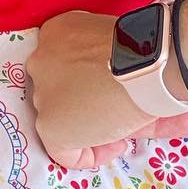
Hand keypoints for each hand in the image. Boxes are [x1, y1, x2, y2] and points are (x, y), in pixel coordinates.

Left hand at [26, 10, 187, 169]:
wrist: (146, 68)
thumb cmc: (140, 50)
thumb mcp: (113, 45)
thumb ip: (102, 59)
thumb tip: (116, 78)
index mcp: (55, 34)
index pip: (63, 62)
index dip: (86, 78)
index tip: (108, 87)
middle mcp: (40, 62)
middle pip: (60, 89)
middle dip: (87, 100)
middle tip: (116, 108)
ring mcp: (43, 95)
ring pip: (63, 118)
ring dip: (92, 126)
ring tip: (124, 128)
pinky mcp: (51, 127)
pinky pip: (63, 151)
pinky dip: (90, 154)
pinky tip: (116, 145)